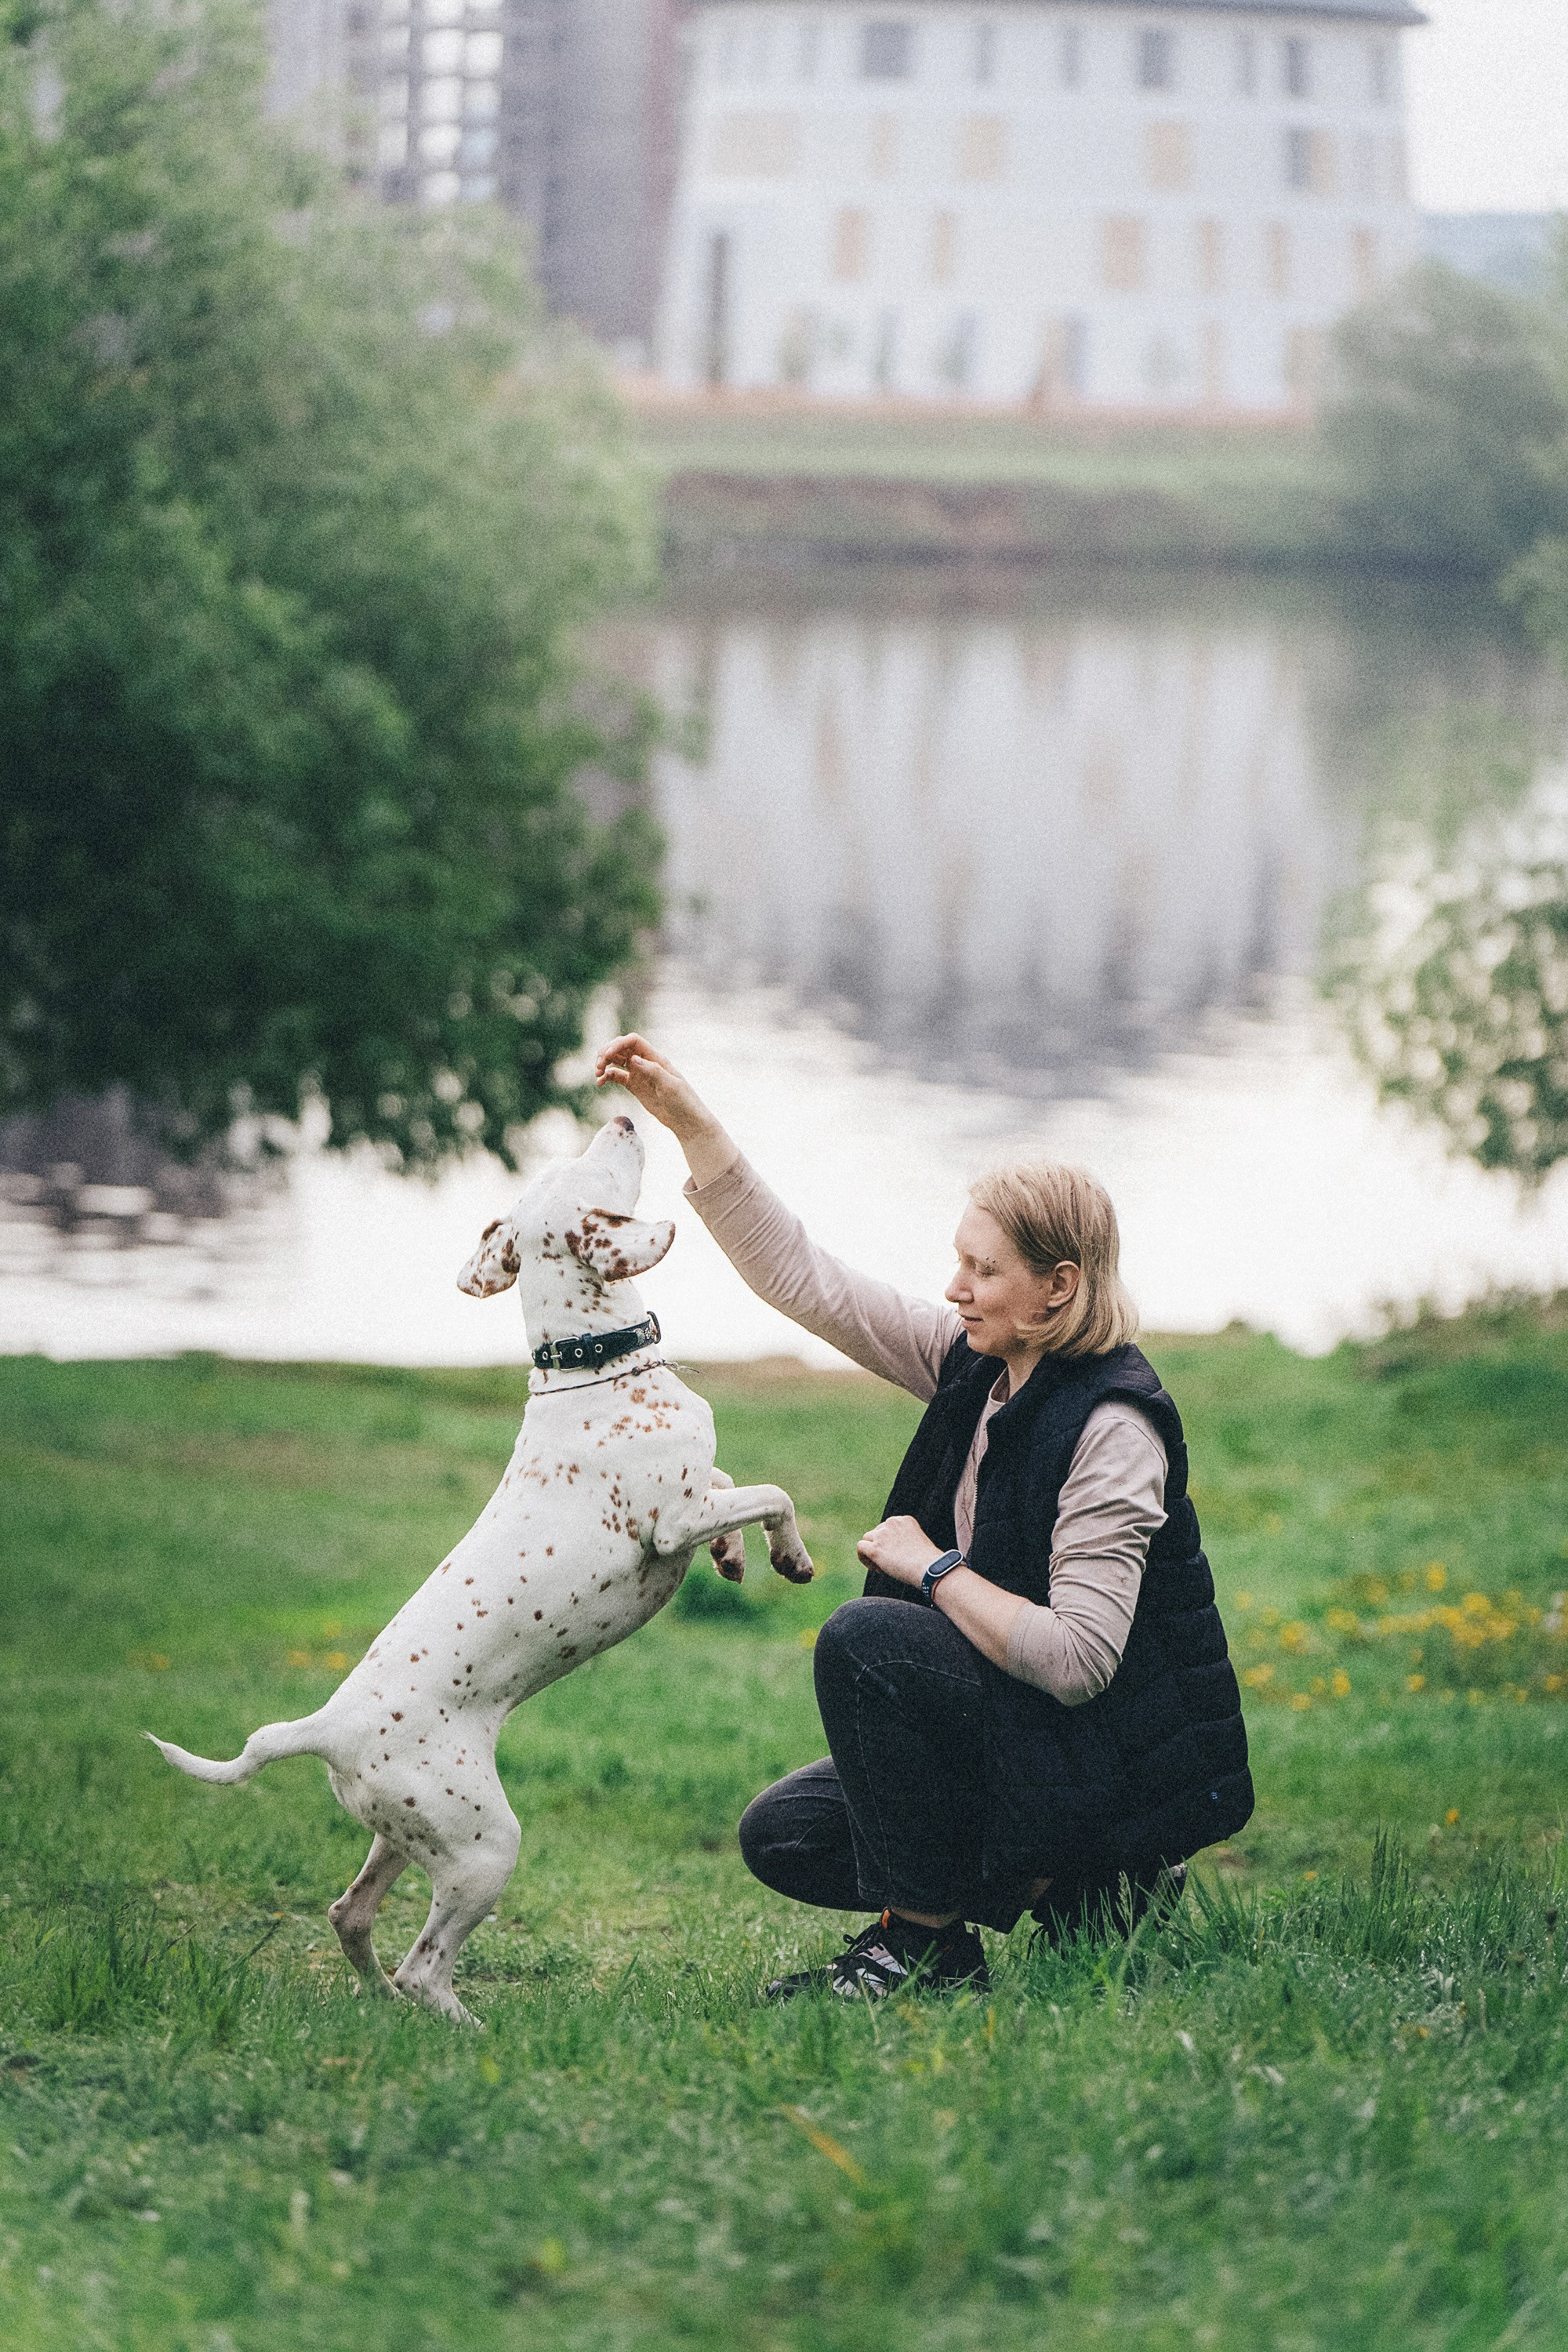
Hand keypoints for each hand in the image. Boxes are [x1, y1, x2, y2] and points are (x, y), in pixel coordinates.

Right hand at [595, 1033, 710, 1139]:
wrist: (685, 1120)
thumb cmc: (683, 1102)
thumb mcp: (671, 1086)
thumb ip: (653, 1071)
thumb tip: (633, 1059)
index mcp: (655, 1058)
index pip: (633, 1041)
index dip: (618, 1044)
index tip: (607, 1056)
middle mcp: (645, 1062)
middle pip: (621, 1047)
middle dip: (607, 1052)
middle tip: (598, 1066)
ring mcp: (639, 1073)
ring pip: (616, 1060)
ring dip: (604, 1063)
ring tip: (597, 1073)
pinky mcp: (634, 1086)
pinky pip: (617, 1076)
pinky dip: (606, 1077)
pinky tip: (600, 1083)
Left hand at [855, 1516, 943, 1588]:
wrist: (928, 1568)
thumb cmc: (927, 1563)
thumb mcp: (917, 1545)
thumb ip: (903, 1542)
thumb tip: (889, 1552)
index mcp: (905, 1520)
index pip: (888, 1528)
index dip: (889, 1542)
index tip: (896, 1555)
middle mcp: (892, 1523)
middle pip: (876, 1533)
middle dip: (880, 1547)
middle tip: (890, 1564)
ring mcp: (882, 1535)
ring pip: (867, 1539)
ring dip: (872, 1553)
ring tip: (883, 1567)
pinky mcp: (875, 1548)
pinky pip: (860, 1548)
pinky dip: (864, 1558)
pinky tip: (875, 1568)